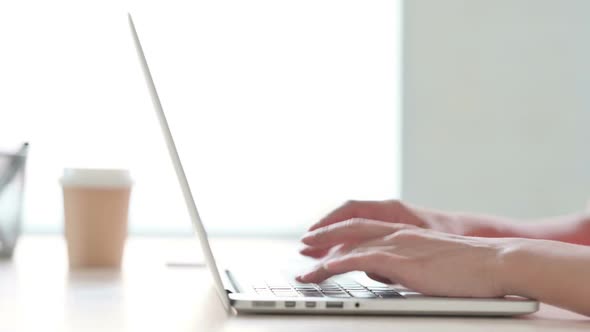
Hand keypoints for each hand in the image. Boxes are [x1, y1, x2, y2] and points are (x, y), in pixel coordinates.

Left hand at [300, 200, 517, 257]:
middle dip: (324, 235)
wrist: (496, 262)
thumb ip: (401, 264)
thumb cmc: (470, 269)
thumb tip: (378, 272)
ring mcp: (398, 244)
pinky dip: (337, 264)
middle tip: (304, 244)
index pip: (364, 227)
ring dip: (323, 257)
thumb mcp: (429, 265)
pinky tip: (324, 270)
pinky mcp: (401, 260)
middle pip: (350, 228)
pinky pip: (359, 258)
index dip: (340, 231)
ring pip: (350, 245)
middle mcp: (398, 233)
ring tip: (305, 270)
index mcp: (405, 232)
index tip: (324, 240)